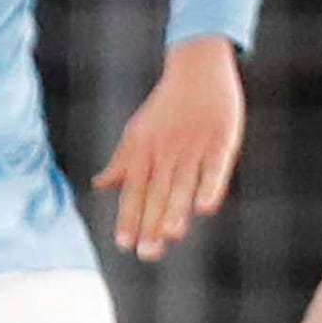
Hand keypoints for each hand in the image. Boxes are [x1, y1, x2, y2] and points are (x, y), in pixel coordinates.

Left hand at [93, 37, 245, 264]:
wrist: (197, 68)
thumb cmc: (166, 106)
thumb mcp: (138, 132)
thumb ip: (122, 162)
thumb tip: (100, 185)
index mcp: (143, 151)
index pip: (133, 191)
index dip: (129, 217)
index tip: (123, 244)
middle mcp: (165, 152)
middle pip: (157, 193)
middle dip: (151, 224)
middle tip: (147, 254)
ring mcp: (194, 146)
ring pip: (183, 184)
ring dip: (177, 210)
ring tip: (170, 235)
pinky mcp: (221, 140)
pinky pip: (215, 168)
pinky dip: (210, 186)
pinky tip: (206, 208)